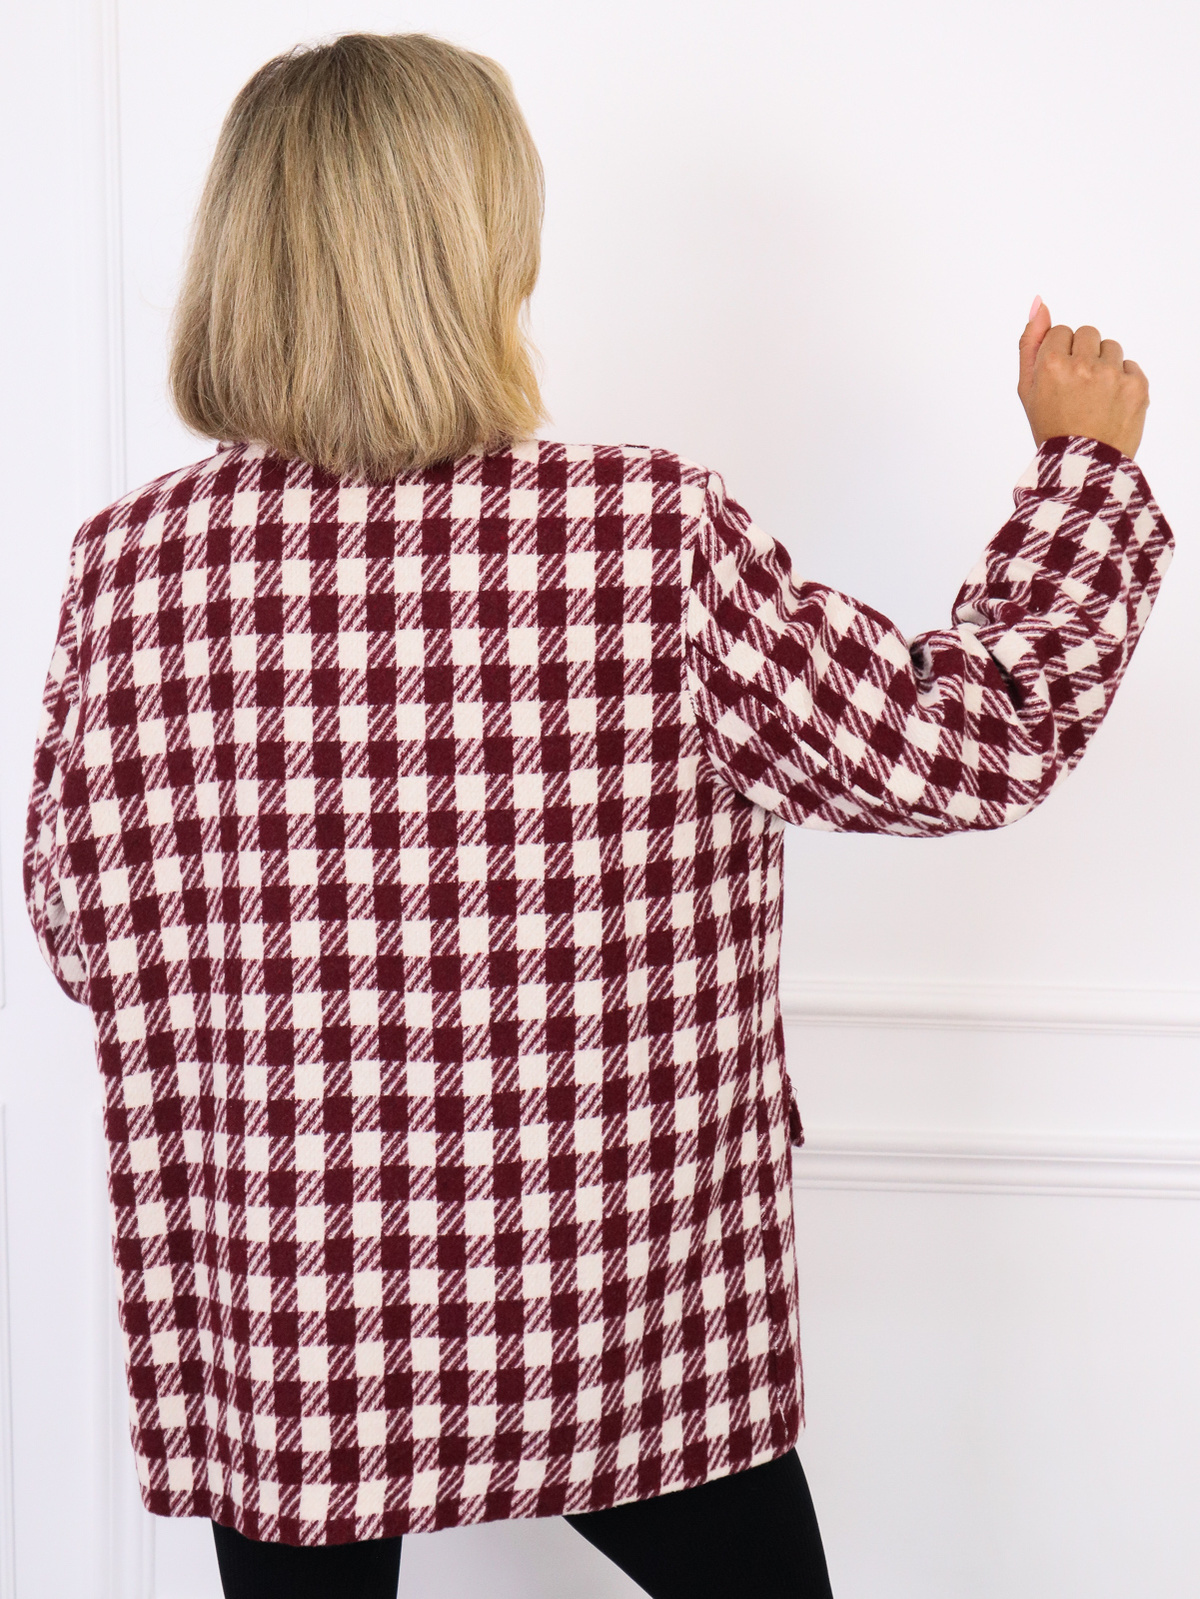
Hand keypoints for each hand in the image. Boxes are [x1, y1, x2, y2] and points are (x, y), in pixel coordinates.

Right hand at [1018, 298, 1149, 459]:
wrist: (1082, 466)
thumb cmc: (1051, 427)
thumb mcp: (1027, 388)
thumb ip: (1030, 341)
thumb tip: (1039, 302)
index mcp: (1051, 365)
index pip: (1061, 331)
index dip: (1059, 355)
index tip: (1059, 379)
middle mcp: (1083, 365)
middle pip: (1087, 333)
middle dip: (1082, 355)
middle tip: (1077, 388)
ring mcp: (1112, 375)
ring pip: (1110, 346)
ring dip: (1103, 365)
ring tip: (1094, 397)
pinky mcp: (1137, 386)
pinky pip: (1130, 366)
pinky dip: (1121, 382)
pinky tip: (1110, 404)